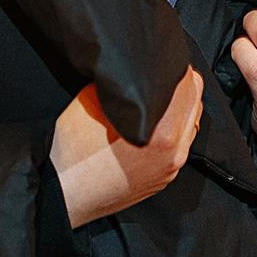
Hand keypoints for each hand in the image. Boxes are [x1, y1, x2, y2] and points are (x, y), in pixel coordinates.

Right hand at [49, 69, 201, 227]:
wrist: (62, 195)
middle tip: (161, 75)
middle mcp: (175, 154)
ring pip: (189, 127)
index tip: (164, 61)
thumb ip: (123, 83)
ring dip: (178, 110)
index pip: (189, 86)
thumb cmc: (72, 152)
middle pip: (195, 105)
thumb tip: (134, 69)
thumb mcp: (92, 100)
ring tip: (156, 98)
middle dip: (180, 87)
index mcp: (164, 134)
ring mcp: (170, 170)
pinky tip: (151, 125)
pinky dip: (172, 132)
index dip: (176, 68)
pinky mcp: (162, 180)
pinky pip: (178, 147)